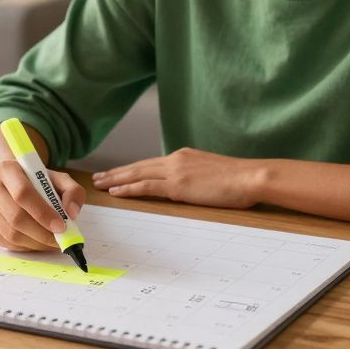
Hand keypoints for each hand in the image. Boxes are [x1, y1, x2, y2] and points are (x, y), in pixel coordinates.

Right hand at [0, 159, 85, 251]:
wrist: (11, 183)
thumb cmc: (37, 182)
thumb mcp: (58, 179)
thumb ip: (73, 191)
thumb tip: (72, 213)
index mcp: (7, 168)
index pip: (23, 193)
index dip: (43, 213)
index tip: (61, 226)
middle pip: (16, 217)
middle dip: (42, 233)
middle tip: (60, 240)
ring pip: (11, 234)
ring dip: (36, 243)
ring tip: (52, 242)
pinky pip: (5, 243)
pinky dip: (25, 247)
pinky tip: (37, 241)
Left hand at [91, 147, 265, 208]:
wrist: (251, 176)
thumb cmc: (239, 179)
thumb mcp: (213, 173)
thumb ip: (197, 176)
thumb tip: (191, 186)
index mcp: (184, 156)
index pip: (151, 163)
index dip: (132, 168)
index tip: (118, 173)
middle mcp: (176, 159)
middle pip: (139, 166)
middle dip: (117, 172)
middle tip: (98, 177)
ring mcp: (176, 171)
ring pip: (138, 174)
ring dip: (116, 179)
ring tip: (100, 184)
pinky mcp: (178, 185)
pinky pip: (147, 186)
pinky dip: (129, 188)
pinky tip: (117, 192)